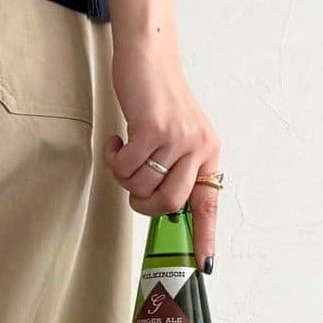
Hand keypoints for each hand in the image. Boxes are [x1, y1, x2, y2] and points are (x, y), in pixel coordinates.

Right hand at [105, 39, 220, 266]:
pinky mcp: (153, 129)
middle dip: (143, 203)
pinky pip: (126, 166)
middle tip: (132, 185)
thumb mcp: (177, 134)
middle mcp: (199, 147)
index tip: (203, 264)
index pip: (208, 203)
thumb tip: (162, 204)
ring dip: (124, 176)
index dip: (205, 236)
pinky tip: (117, 140)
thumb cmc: (158, 99)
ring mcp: (177, 138)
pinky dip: (114, 158)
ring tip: (124, 153)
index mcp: (208, 153)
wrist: (148, 58)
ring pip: (144, 186)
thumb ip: (176, 166)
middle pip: (170, 203)